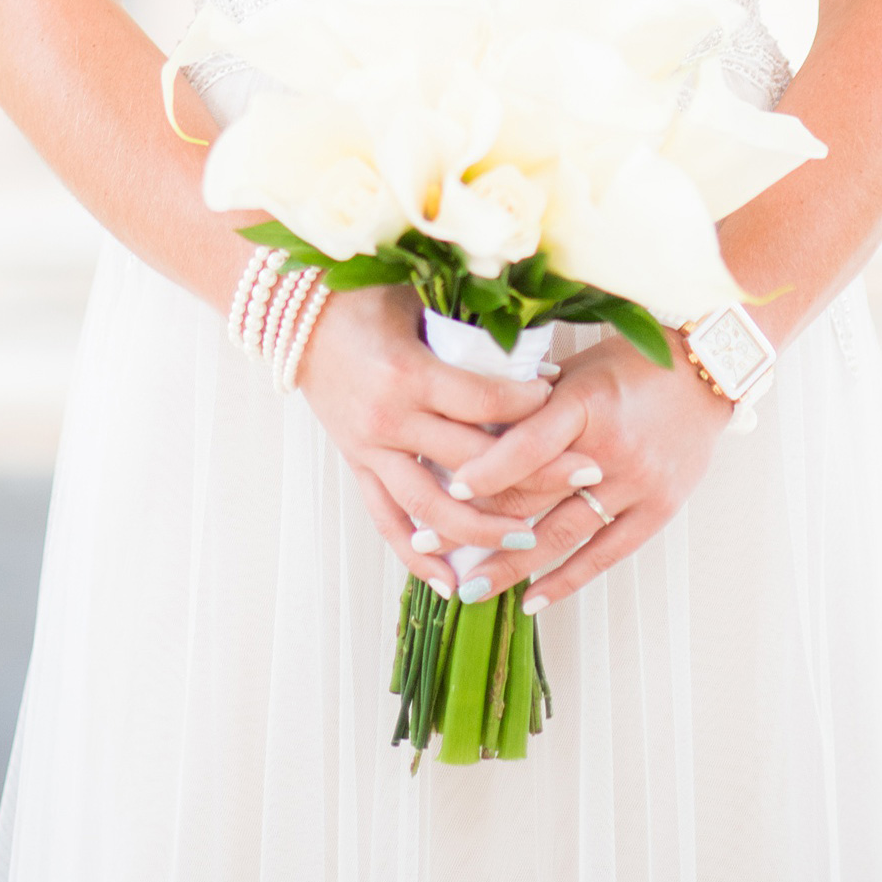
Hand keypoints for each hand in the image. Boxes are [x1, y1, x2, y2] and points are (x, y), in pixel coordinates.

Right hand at [297, 285, 573, 598]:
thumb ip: (464, 329)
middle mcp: (389, 420)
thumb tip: (530, 344)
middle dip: (535, 469)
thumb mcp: (415, 299)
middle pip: (472, 461)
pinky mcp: (357, 467)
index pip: (484, 401)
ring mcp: (370, 451)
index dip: (529, 404)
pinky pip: (387, 522)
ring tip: (528, 538)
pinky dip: (418, 557)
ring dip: (483, 529)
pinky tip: (450, 584)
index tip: (565, 399)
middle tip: (587, 474)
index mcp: (408, 373)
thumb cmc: (362, 296)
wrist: (294, 315)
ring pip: (432, 508)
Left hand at [431, 332, 732, 610]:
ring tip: (469, 587)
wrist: (707, 375)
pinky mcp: (658, 510)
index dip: (484, 470)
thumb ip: (532, 402)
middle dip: (476, 524)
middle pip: (534, 496)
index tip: (443, 491)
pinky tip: (531, 599)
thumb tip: (472, 429)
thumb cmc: (632, 364)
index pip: (527, 445)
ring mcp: (638, 483)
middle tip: (428, 546)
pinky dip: (566, 580)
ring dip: (511, 565)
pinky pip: (606, 554)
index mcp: (587, 403)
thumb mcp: (578, 369)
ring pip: (563, 535)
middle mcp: (611, 448)